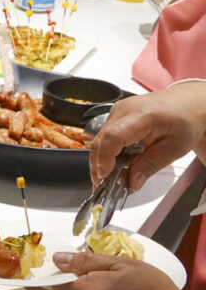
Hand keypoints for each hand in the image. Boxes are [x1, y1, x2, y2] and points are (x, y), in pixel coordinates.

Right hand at [88, 81, 205, 190]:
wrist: (189, 102)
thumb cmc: (186, 120)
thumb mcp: (176, 147)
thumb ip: (151, 165)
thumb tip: (131, 182)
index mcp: (144, 115)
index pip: (114, 136)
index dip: (105, 158)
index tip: (105, 176)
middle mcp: (125, 110)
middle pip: (101, 141)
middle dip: (99, 166)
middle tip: (105, 186)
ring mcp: (117, 111)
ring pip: (98, 141)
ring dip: (101, 161)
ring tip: (111, 177)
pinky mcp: (115, 115)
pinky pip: (104, 137)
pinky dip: (106, 153)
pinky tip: (116, 164)